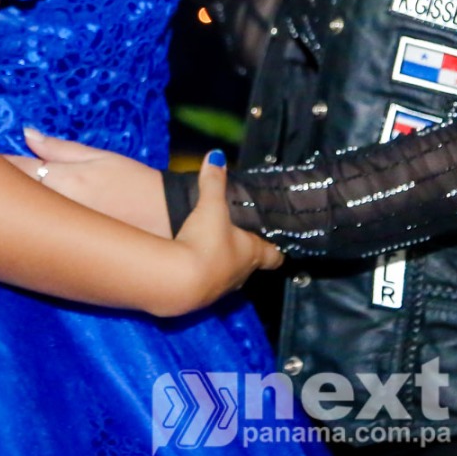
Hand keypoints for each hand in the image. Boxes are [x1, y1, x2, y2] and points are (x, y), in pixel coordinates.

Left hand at [6, 127, 170, 236]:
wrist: (170, 224)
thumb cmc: (138, 185)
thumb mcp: (103, 158)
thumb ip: (61, 148)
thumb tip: (26, 132)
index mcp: (65, 178)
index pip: (15, 167)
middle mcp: (58, 205)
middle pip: (9, 194)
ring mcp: (60, 231)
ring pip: (18, 216)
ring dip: (0, 206)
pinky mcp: (66, 251)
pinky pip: (33, 235)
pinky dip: (19, 227)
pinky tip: (7, 226)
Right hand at [167, 150, 283, 313]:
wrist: (178, 281)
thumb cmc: (206, 241)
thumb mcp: (211, 206)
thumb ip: (214, 182)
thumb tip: (217, 156)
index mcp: (252, 253)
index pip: (274, 255)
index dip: (276, 249)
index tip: (278, 244)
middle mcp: (241, 274)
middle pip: (250, 265)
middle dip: (246, 254)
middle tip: (240, 239)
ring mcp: (220, 290)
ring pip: (227, 277)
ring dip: (222, 266)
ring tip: (213, 251)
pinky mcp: (199, 300)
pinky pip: (205, 285)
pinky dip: (201, 276)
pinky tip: (190, 266)